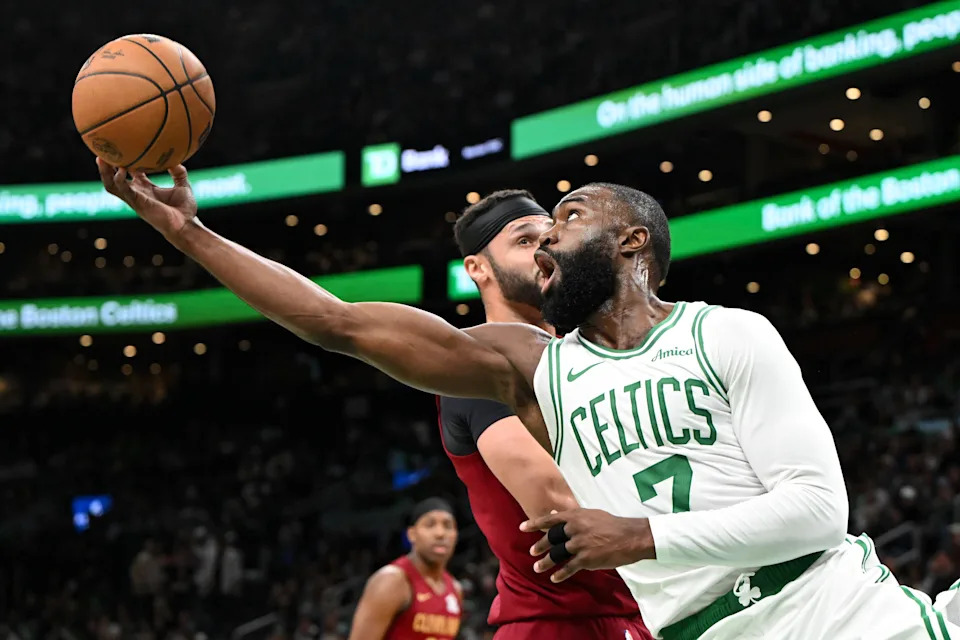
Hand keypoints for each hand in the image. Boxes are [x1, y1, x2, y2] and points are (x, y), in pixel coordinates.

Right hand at [97, 158, 197, 238]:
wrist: (186, 226)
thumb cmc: (184, 210)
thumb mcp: (182, 186)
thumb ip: (179, 173)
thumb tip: (176, 159)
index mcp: (145, 188)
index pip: (129, 171)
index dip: (124, 160)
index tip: (120, 145)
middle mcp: (137, 192)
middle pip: (114, 178)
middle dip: (106, 165)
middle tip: (102, 150)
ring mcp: (135, 198)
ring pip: (111, 185)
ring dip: (105, 172)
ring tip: (101, 158)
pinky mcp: (138, 203)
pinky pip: (124, 190)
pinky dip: (120, 180)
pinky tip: (120, 170)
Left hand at [519, 508, 654, 582]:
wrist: (631, 537)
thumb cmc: (612, 524)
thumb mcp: (591, 514)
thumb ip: (571, 516)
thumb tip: (553, 512)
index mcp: (576, 516)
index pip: (550, 519)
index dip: (535, 523)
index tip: (522, 527)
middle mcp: (575, 529)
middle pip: (551, 538)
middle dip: (540, 545)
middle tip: (532, 551)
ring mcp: (579, 544)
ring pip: (557, 554)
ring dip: (546, 562)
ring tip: (537, 568)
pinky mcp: (586, 559)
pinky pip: (569, 567)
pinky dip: (560, 574)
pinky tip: (554, 578)